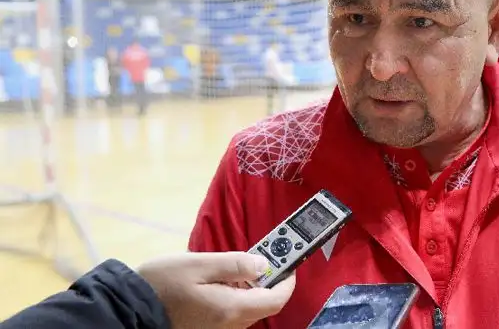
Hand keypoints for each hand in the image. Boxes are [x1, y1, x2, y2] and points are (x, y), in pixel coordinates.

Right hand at [137, 251, 295, 328]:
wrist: (129, 310)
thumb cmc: (161, 284)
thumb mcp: (199, 264)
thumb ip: (235, 264)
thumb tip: (263, 264)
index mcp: (232, 308)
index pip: (276, 299)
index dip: (288, 280)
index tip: (290, 262)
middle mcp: (230, 325)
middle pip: (264, 305)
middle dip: (270, 280)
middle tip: (263, 257)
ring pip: (248, 309)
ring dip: (252, 288)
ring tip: (241, 265)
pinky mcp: (207, 328)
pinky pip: (233, 313)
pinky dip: (237, 295)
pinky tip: (223, 280)